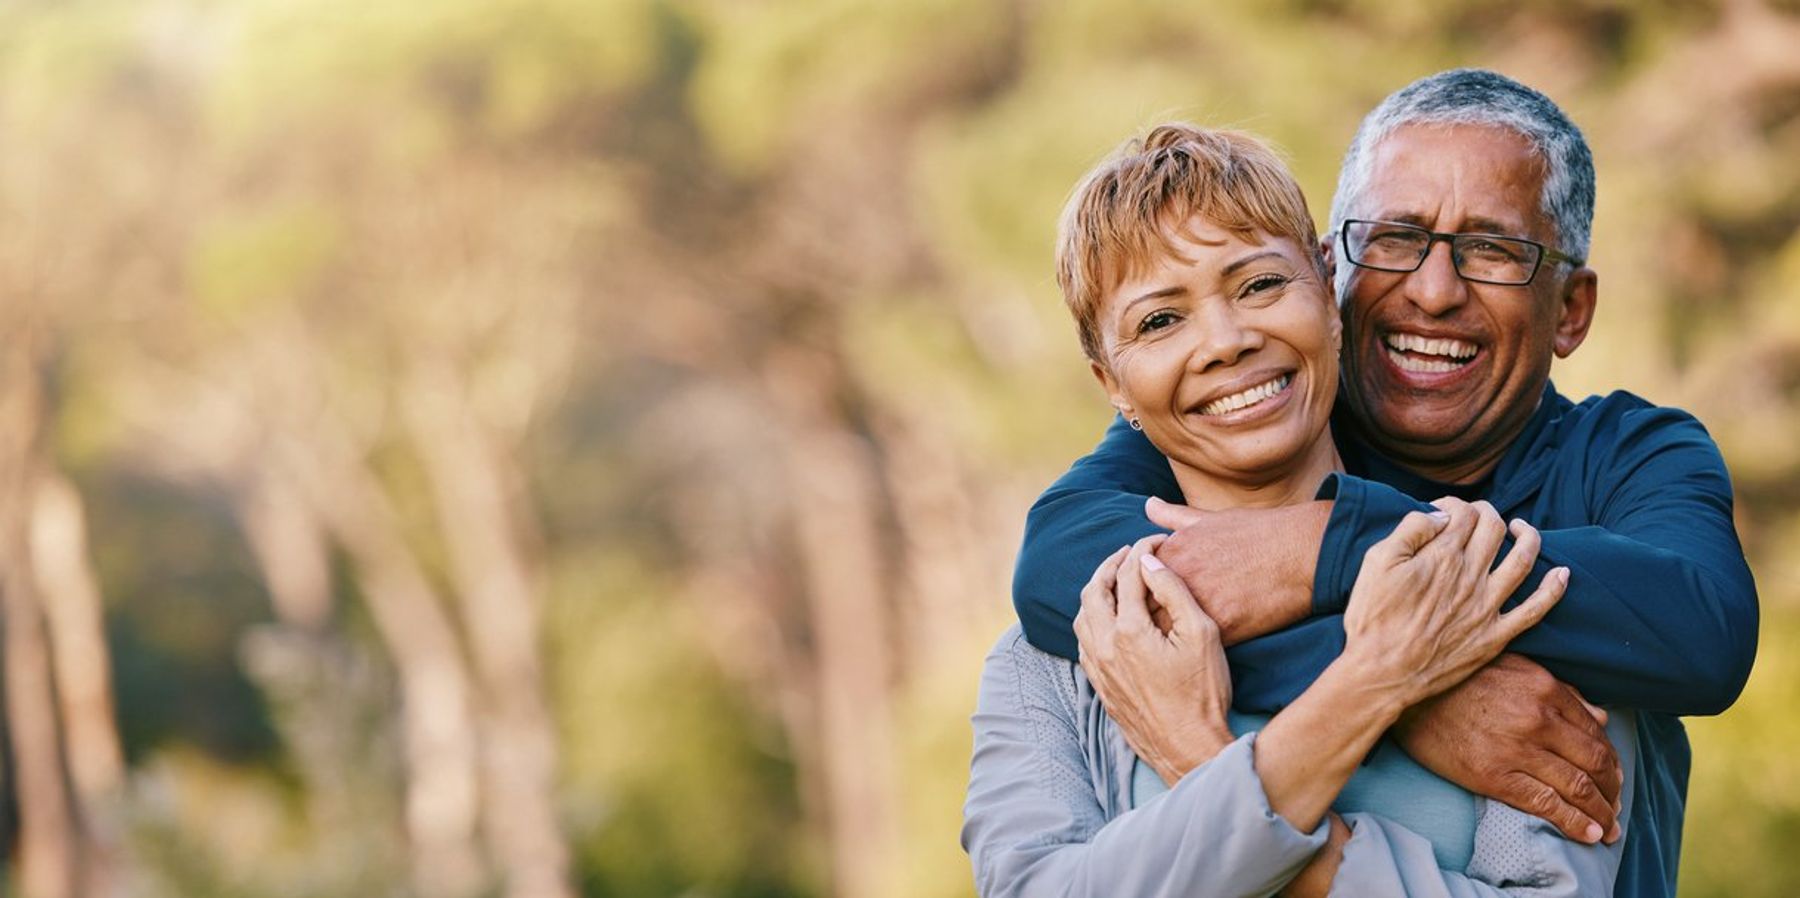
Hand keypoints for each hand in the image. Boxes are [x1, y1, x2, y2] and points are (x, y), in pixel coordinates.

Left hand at [1074, 535, 1232, 784]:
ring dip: (1095, 593)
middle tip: (1127, 553)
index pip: (1128, 575)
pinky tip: (1108, 621)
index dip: (1142, 550)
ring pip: (1081, 617)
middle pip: (1093, 591)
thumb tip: (1149, 561)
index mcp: (1129, 630)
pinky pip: (1083, 644)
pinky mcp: (1101, 688)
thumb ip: (1173, 592)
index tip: (1155, 541)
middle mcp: (1105, 647)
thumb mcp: (1201, 634)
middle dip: (1109, 565)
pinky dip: (1092, 621)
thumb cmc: (1203, 693)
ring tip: (1115, 581)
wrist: (1190, 749)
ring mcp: (1099, 669)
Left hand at [1145, 497, 1328, 644]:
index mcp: (1171, 551)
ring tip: (1163, 650)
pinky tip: (1188, 658)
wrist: (1304, 551)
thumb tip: (1148, 505)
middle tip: (1145, 637)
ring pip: (1162, 632)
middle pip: (1141, 608)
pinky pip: (1193, 647)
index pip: (1132, 581)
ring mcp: (1199, 601)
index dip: (1133, 597)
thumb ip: (1172, 516)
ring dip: (1159, 643)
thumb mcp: (1210, 518)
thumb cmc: (1259, 532)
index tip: (1141, 607)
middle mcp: (1179, 575)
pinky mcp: (1223, 625)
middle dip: (1140, 623)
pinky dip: (1188, 654)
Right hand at [1341, 498, 1568, 708]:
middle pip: (1494, 528)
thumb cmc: (1373, 618)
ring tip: (1522, 529)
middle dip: (1487, 513)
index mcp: (1441, 556)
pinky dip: (1554, 589)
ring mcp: (1487, 606)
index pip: (1463, 513)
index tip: (1441, 511)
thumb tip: (1440, 515)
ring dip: (1529, 537)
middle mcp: (1471, 576)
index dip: (1454, 504)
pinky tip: (1562, 574)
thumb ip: (1410, 530)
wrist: (1382, 673)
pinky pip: (1535, 609)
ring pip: (1523, 559)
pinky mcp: (1495, 635)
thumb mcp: (1376, 562)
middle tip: (1475, 518)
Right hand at [1394, 653, 1622, 843]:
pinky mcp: (1494, 776)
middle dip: (1612, 788)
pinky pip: (1547, 804)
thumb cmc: (1456, 676)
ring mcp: (1518, 749)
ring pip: (1577, 786)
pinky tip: (1591, 833)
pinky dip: (1576, 823)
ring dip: (1602, 811)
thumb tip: (1598, 716)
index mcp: (1544, 688)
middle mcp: (1538, 718)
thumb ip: (1558, 690)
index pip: (1595, 732)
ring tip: (1609, 826)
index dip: (1612, 759)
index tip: (1616, 775)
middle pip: (1595, 761)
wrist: (1404, 689)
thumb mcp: (1512, 668)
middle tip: (1616, 804)